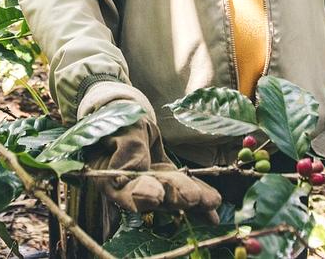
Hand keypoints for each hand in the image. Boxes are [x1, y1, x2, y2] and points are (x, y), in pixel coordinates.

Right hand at [87, 111, 220, 219]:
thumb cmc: (117, 120)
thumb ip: (128, 147)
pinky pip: (183, 189)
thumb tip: (135, 168)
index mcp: (111, 179)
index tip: (156, 194)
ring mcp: (152, 187)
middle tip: (192, 198)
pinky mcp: (167, 181)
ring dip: (193, 201)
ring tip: (211, 202)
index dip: (141, 194)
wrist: (124, 118)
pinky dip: (199, 197)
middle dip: (175, 198)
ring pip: (172, 197)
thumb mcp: (121, 128)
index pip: (126, 191)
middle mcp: (131, 190)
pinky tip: (214, 205)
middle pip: (154, 199)